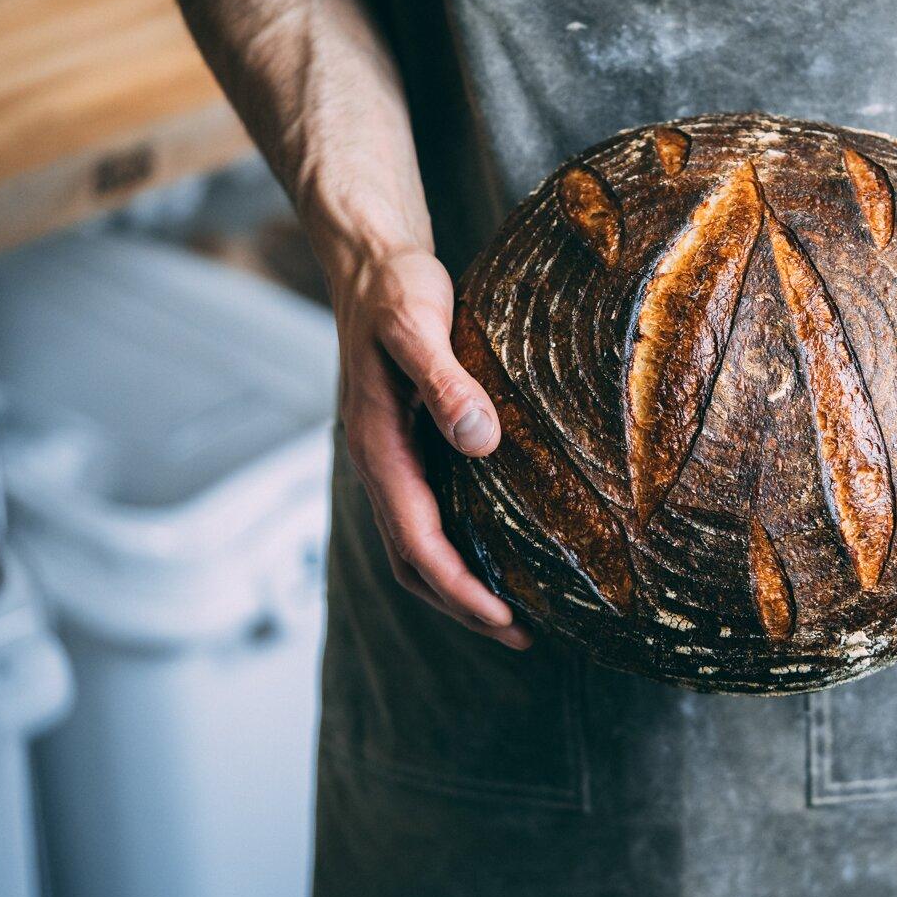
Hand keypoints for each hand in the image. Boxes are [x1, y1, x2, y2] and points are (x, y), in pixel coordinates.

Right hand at [332, 248, 532, 647]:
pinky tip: (502, 545)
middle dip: (464, 605)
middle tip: (525, 634)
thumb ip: (445, 380)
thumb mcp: (418, 323)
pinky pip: (430, 512)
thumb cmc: (396, 289)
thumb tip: (480, 440)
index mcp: (378, 448)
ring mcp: (393, 458)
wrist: (371, 262)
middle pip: (415, 561)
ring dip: (462, 583)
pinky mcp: (409, 444)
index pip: (417, 542)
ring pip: (419, 543)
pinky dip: (460, 545)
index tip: (506, 619)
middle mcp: (380, 463)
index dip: (461, 588)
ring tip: (516, 610)